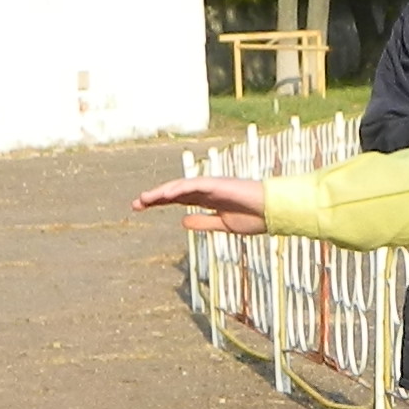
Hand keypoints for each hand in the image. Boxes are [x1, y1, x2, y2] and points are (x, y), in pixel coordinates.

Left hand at [134, 175, 268, 234]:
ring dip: (162, 192)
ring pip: (181, 187)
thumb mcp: (222, 224)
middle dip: (155, 197)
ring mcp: (211, 186)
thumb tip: (182, 221)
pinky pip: (194, 185)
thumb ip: (203, 221)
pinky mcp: (217, 184)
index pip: (177, 199)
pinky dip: (178, 188)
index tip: (141, 207)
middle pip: (175, 191)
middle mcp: (206, 190)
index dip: (159, 202)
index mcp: (206, 199)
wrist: (273, 212)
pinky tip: (164, 194)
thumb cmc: (254, 217)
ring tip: (144, 199)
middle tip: (136, 204)